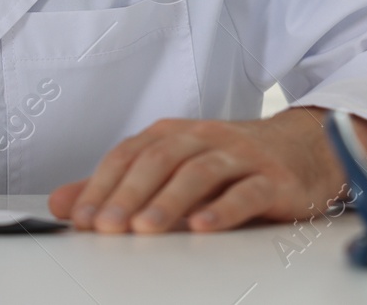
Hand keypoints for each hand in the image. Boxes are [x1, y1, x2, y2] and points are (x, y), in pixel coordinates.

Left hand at [47, 107, 366, 232]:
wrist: (305, 149)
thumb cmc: (231, 162)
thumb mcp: (172, 168)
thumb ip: (118, 187)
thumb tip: (62, 203)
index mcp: (174, 135)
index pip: (129, 155)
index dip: (102, 185)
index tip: (79, 218)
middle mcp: (204, 138)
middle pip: (159, 160)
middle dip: (127, 194)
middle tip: (104, 227)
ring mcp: (240, 156)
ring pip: (198, 173)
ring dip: (167, 201)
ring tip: (144, 230)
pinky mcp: (274, 179)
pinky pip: (246, 192)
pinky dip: (222, 209)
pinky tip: (203, 226)